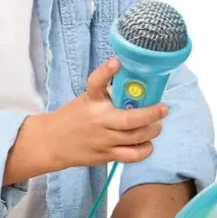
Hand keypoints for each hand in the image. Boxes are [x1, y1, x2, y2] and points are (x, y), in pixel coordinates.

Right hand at [12, 59, 167, 178]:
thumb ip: (107, 95)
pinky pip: (131, 155)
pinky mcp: (106, 155)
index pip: (96, 83)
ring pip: (135, 138)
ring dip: (152, 131)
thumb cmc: (74, 118)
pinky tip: (148, 143)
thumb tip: (135, 89)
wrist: (52, 142)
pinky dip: (145, 150)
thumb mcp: (87, 100)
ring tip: (157, 125)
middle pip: (129, 120)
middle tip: (163, 108)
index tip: (116, 62)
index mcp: (91, 101)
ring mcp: (103, 140)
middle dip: (150, 114)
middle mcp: (98, 120)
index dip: (106, 71)